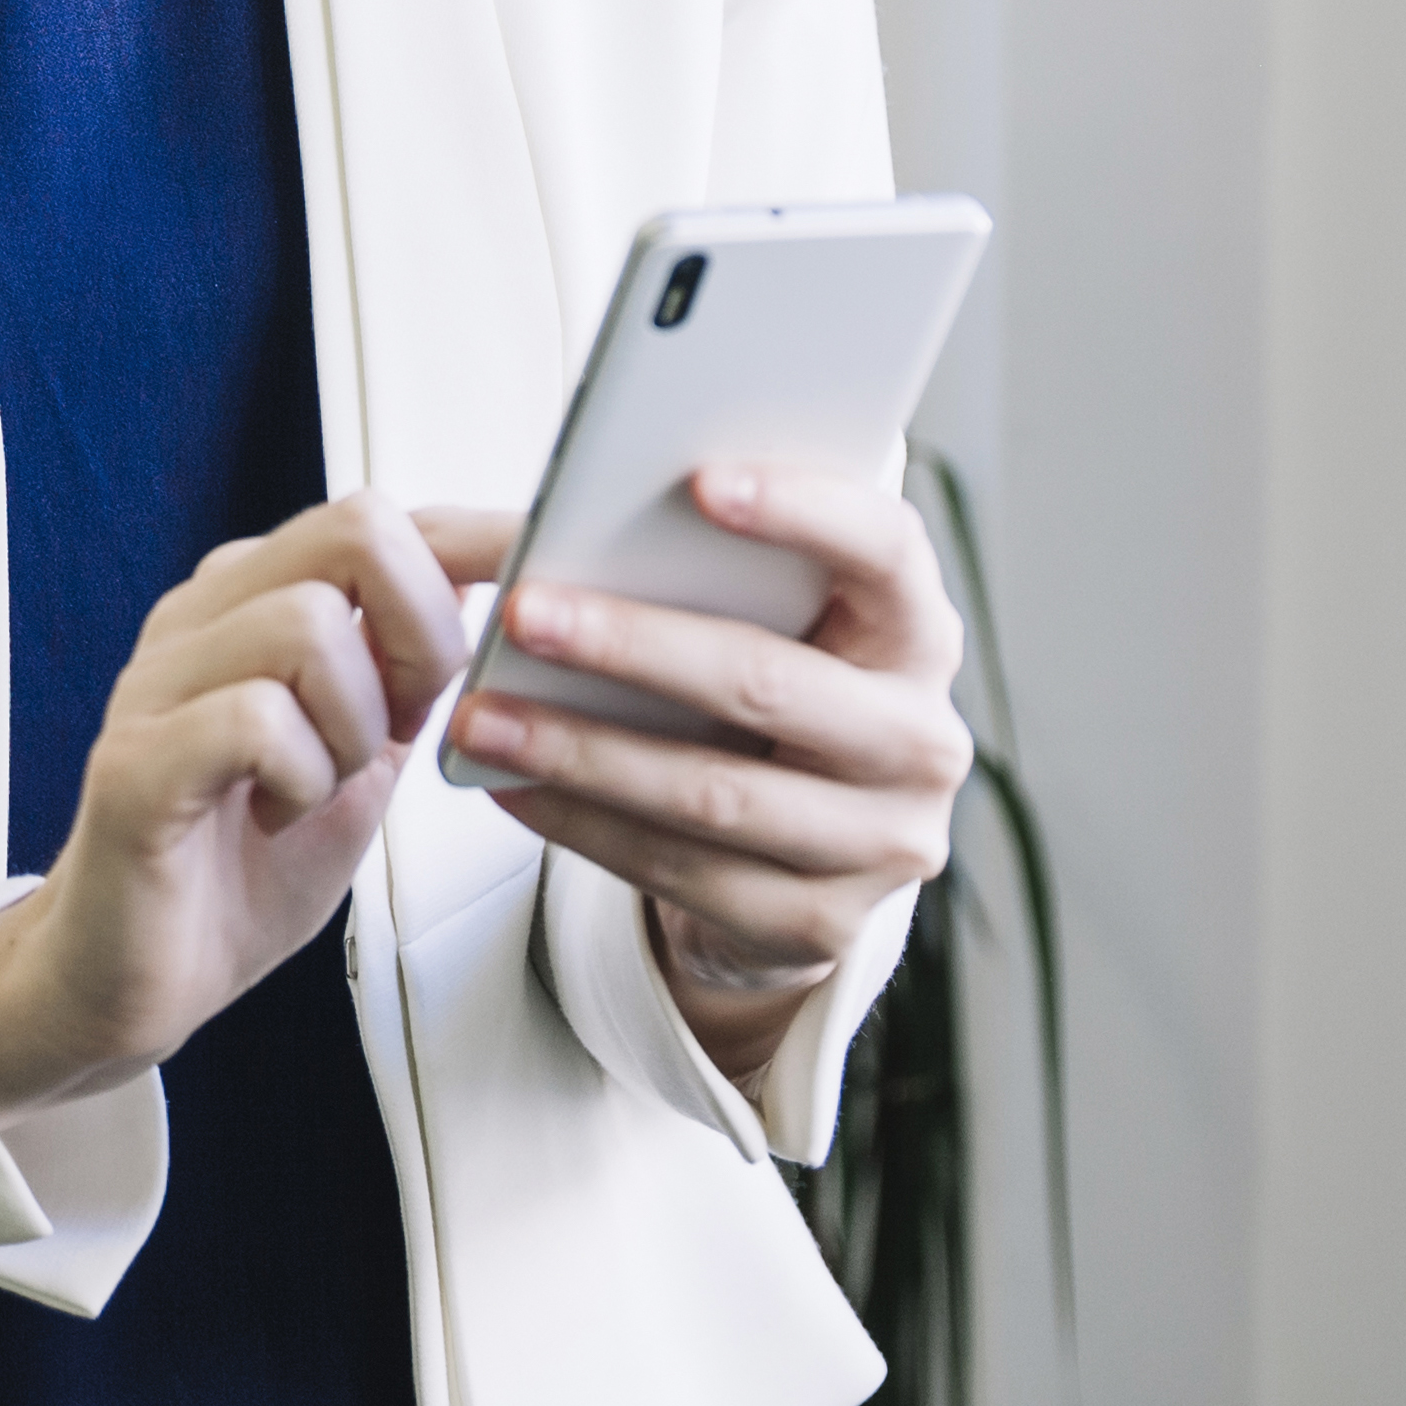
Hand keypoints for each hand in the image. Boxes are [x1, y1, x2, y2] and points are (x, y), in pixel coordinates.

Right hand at [0, 495, 474, 1115]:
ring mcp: (159, 680)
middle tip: (401, 723)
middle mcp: (202, 615)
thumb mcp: (359, 751)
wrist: (138, 972)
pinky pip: (256, 719)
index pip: (380, 518)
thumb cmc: (246, 862)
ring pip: (308, 625)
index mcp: (255, 599)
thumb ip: (408, 674)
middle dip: (421, 631)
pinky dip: (299, 777)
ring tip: (318, 787)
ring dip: (351, 726)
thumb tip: (493, 594)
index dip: (475, 538)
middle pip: (353, 530)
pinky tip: (274, 816)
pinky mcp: (136, 760)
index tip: (542, 568)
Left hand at [434, 464, 968, 1083]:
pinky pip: (683, 872)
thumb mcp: (770, 618)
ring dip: (582, 753)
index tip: (697, 480)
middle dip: (634, 646)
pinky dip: (584, 826)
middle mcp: (922, 738)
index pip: (886, 550)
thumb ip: (705, 562)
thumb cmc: (767, 683)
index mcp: (917, 630)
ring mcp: (882, 842)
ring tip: (483, 718)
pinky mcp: (822, 924)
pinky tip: (512, 786)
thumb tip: (557, 522)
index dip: (803, 510)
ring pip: (713, 794)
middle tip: (524, 611)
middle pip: (769, 683)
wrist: (805, 846)